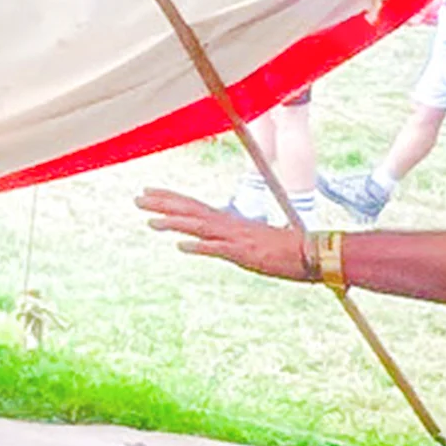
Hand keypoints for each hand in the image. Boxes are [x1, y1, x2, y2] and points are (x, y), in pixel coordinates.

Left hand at [140, 187, 309, 280]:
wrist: (308, 253)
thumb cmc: (279, 249)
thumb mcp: (246, 242)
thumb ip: (223, 239)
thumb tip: (199, 242)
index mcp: (227, 221)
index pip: (193, 205)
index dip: (169, 198)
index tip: (147, 192)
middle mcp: (228, 225)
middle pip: (191, 211)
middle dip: (164, 204)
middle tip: (138, 198)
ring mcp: (234, 238)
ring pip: (200, 227)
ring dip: (175, 223)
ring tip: (151, 221)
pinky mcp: (243, 253)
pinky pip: (218, 249)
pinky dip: (199, 247)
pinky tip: (181, 246)